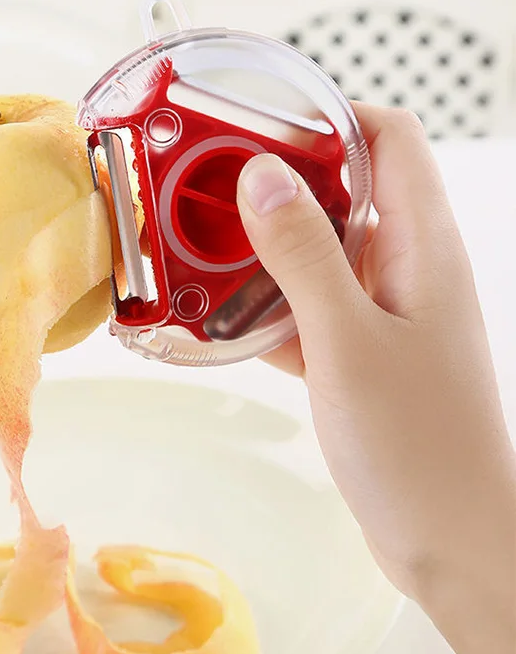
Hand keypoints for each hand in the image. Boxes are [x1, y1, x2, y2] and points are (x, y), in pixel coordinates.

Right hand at [237, 104, 515, 653]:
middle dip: (282, 184)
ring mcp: (390, 316)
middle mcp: (411, 271)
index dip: (329, 116)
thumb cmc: (415, 446)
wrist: (450, 537)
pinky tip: (224, 326)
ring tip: (202, 252)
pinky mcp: (367, 359)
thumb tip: (264, 175)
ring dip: (270, 253)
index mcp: (423, 248)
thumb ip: (304, 256)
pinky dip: (273, 312)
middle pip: (350, 192)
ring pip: (325, 258)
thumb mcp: (347, 342)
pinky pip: (315, 314)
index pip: (389, 138)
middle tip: (209, 188)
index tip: (258, 123)